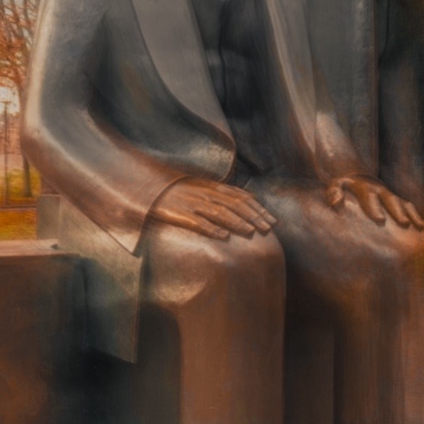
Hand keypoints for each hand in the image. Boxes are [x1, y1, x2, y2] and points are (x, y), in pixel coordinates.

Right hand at [149, 178, 277, 239]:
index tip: (272, 220)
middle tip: (267, 229)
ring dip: (237, 222)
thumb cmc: (179, 192)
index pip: (241, 197)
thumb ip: (223, 194)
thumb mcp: (202, 188)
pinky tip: (223, 236)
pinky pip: (197, 222)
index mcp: (212, 187)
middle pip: (234, 205)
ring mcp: (193, 203)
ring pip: (219, 212)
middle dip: (253, 216)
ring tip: (251, 232)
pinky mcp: (179, 214)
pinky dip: (211, 228)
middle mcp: (205, 194)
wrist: (151, 190)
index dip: (258, 209)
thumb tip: (248, 200)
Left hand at [325, 175, 423, 230]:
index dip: (374, 207)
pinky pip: (410, 208)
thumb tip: (335, 202)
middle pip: (391, 200)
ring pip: (404, 204)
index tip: (380, 219)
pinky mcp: (398, 200)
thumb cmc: (344, 186)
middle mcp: (380, 190)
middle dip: (398, 212)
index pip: (370, 197)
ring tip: (420, 229)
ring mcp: (390, 195)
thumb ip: (334, 192)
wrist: (358, 175)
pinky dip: (418, 218)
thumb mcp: (335, 184)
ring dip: (412, 216)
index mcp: (364, 187)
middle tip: (404, 224)